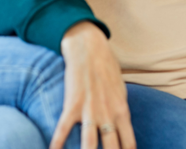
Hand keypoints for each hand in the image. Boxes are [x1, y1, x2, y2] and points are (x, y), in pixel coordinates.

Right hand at [50, 21, 134, 148]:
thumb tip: (121, 124)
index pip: (129, 144)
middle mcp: (108, 114)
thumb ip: (120, 109)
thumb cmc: (106, 66)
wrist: (89, 47)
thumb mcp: (120, 89)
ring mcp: (90, 111)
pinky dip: (57, 144)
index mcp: (122, 111)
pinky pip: (63, 129)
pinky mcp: (72, 104)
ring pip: (89, 146)